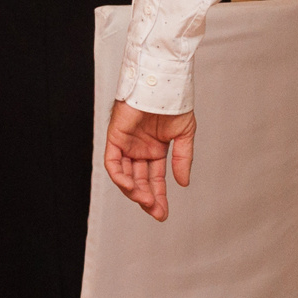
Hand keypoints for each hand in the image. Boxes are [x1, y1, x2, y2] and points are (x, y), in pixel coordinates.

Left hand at [106, 102, 194, 220]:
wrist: (163, 83)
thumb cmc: (173, 103)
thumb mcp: (184, 135)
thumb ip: (182, 159)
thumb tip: (183, 183)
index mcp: (155, 150)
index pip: (154, 180)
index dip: (159, 197)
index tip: (163, 213)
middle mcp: (139, 150)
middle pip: (140, 181)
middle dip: (147, 199)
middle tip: (156, 212)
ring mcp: (127, 145)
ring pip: (125, 176)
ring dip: (134, 191)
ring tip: (145, 200)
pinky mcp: (115, 137)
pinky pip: (113, 162)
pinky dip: (120, 176)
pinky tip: (131, 187)